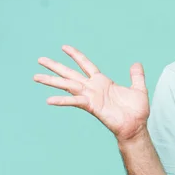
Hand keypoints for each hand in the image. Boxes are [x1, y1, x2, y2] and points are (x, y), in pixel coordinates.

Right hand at [33, 45, 149, 142]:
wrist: (136, 127)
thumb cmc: (137, 111)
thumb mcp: (139, 89)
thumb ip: (136, 76)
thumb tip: (136, 63)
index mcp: (103, 82)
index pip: (86, 65)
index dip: (76, 56)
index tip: (64, 47)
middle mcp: (93, 88)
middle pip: (71, 74)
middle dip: (56, 66)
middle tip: (40, 59)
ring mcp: (91, 97)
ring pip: (68, 85)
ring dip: (52, 81)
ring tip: (36, 76)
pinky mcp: (92, 107)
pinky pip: (75, 102)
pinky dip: (63, 100)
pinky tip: (49, 99)